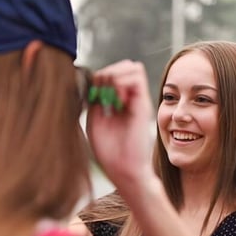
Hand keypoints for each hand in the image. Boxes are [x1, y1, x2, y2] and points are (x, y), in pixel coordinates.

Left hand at [86, 60, 155, 184]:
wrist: (123, 170)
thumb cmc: (109, 152)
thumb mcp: (95, 122)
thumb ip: (95, 101)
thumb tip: (95, 82)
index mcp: (118, 103)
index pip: (112, 74)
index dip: (99, 77)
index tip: (93, 96)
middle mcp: (130, 99)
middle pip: (124, 66)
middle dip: (108, 72)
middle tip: (101, 93)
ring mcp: (138, 101)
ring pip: (132, 67)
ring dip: (116, 75)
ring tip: (111, 96)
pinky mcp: (143, 105)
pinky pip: (137, 77)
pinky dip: (122, 83)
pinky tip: (117, 101)